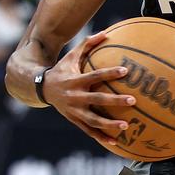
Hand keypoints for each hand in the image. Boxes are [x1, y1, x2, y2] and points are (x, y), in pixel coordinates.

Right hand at [44, 31, 134, 145]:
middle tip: (132, 100)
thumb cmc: (62, 70)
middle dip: (114, 101)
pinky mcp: (74, 120)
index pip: (95, 76)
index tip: (125, 71)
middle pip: (97, 100)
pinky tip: (116, 142)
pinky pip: (89, 131)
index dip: (109, 73)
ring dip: (109, 124)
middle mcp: (75, 97)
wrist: (41, 88)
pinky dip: (101, 137)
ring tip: (126, 126)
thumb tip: (105, 33)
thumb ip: (87, 44)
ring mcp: (74, 111)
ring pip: (93, 120)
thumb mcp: (71, 56)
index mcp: (76, 80)